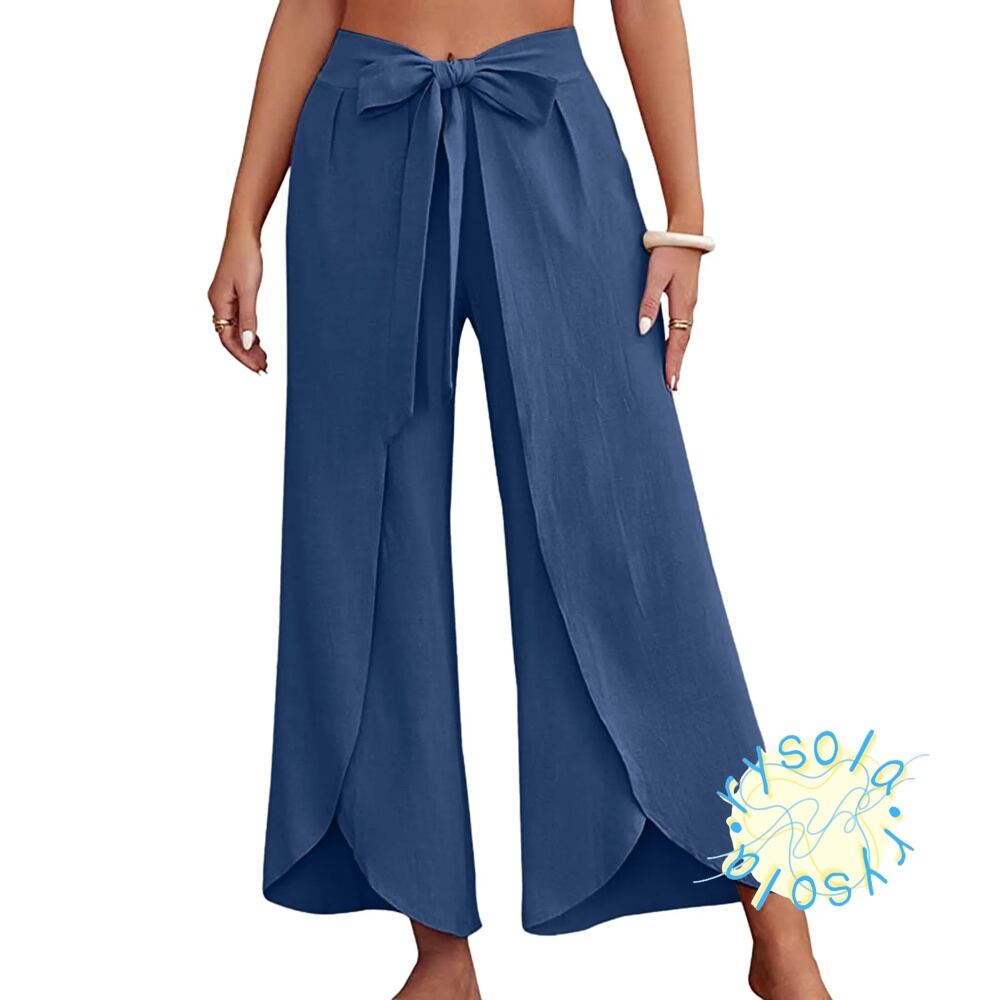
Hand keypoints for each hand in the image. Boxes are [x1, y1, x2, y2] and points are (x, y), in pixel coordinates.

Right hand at [208, 233, 266, 372]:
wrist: (244, 234)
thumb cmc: (246, 258)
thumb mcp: (249, 290)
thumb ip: (249, 318)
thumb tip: (248, 344)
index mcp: (219, 304)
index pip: (227, 339)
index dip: (242, 356)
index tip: (257, 368)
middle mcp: (218, 304)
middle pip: (230, 337)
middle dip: (247, 354)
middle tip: (264, 367)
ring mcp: (225, 300)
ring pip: (235, 330)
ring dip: (248, 345)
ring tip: (263, 358)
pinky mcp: (232, 295)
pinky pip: (238, 321)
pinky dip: (248, 332)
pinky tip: (258, 340)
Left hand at [637, 245, 700, 390]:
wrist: (686, 232)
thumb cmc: (668, 252)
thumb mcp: (655, 276)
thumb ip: (648, 302)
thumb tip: (643, 330)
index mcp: (683, 305)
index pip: (678, 342)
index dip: (673, 364)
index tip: (670, 384)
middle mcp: (689, 307)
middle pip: (683, 344)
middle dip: (677, 365)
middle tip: (672, 387)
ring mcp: (689, 303)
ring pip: (683, 336)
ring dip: (677, 356)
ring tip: (672, 375)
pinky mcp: (685, 298)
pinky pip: (682, 326)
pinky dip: (677, 342)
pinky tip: (671, 348)